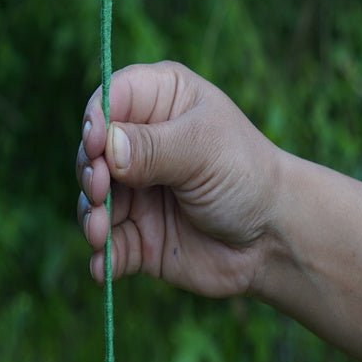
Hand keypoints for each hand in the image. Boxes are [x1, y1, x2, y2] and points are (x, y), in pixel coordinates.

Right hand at [75, 61, 281, 297]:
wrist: (271, 238)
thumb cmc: (245, 173)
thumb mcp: (203, 149)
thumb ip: (153, 147)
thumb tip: (106, 147)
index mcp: (161, 101)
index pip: (112, 96)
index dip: (96, 117)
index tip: (95, 144)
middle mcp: (141, 141)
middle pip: (93, 149)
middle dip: (90, 170)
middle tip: (100, 190)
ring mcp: (136, 189)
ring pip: (92, 198)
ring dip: (90, 215)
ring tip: (100, 232)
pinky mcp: (137, 234)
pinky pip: (107, 244)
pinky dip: (101, 255)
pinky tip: (104, 265)